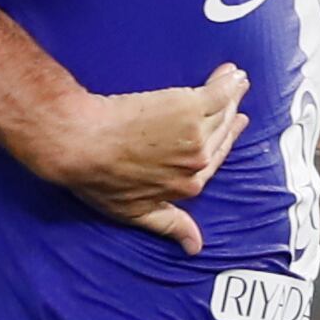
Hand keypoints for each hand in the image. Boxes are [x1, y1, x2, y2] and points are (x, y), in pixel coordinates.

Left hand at [41, 64, 248, 251]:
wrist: (83, 144)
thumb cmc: (98, 176)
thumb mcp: (134, 212)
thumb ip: (170, 225)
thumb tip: (194, 245)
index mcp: (187, 186)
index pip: (214, 160)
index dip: (224, 142)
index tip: (231, 127)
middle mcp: (196, 162)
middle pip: (221, 134)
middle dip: (231, 115)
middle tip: (237, 100)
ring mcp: (196, 135)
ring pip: (221, 111)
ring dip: (232, 93)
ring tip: (236, 79)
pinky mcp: (190, 108)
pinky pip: (218, 93)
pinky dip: (226, 83)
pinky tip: (230, 73)